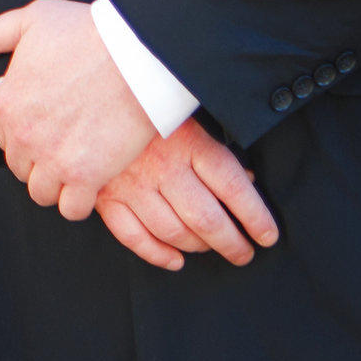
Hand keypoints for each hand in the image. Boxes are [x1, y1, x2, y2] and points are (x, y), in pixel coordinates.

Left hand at [0, 0, 156, 219]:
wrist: (137, 53)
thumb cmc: (88, 32)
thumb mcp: (32, 19)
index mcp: (7, 104)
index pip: (3, 139)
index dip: (23, 136)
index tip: (45, 129)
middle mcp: (23, 137)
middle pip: (21, 169)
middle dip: (39, 162)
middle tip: (64, 148)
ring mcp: (53, 159)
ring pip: (42, 193)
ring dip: (56, 185)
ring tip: (77, 167)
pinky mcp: (85, 176)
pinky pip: (71, 208)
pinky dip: (79, 202)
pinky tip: (92, 184)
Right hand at [91, 122, 279, 271]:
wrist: (93, 100)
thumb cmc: (147, 109)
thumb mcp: (188, 120)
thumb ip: (216, 153)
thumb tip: (249, 182)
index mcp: (189, 143)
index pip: (232, 187)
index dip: (255, 217)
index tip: (268, 235)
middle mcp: (163, 166)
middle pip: (206, 218)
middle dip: (232, 243)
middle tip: (245, 254)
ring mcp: (132, 184)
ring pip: (173, 232)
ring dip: (199, 248)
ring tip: (212, 249)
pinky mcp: (106, 198)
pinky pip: (134, 237)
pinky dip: (157, 254)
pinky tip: (176, 261)